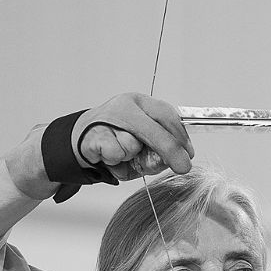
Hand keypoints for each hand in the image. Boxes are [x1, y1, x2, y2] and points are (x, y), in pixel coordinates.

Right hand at [74, 93, 194, 179]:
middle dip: (171, 151)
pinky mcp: (96, 133)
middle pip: (156, 129)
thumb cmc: (116, 142)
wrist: (81, 142)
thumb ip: (161, 149)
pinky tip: (108, 154)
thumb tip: (178, 159)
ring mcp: (109, 118)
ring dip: (131, 156)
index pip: (167, 115)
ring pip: (133, 144)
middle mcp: (126, 106)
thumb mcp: (144, 144)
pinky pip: (117, 152)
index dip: (181, 136)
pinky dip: (115, 159)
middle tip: (182, 166)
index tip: (189, 152)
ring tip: (121, 153)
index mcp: (141, 104)